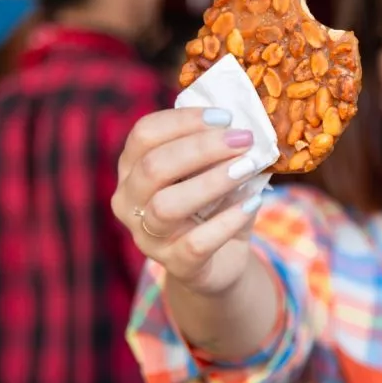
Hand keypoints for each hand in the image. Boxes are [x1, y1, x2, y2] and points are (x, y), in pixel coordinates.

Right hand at [111, 107, 264, 295]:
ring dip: (212, 181)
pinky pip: (196, 244)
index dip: (184, 120)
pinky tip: (252, 203)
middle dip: (202, 148)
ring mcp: (147, 237)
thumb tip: (245, 125)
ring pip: (167, 205)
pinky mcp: (176, 265)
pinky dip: (227, 221)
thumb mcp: (215, 171)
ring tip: (247, 167)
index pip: (144, 134)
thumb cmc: (215, 205)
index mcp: (133, 169)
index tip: (225, 117)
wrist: (221, 261)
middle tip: (243, 139)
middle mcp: (129, 202)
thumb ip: (221, 149)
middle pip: (153, 167)